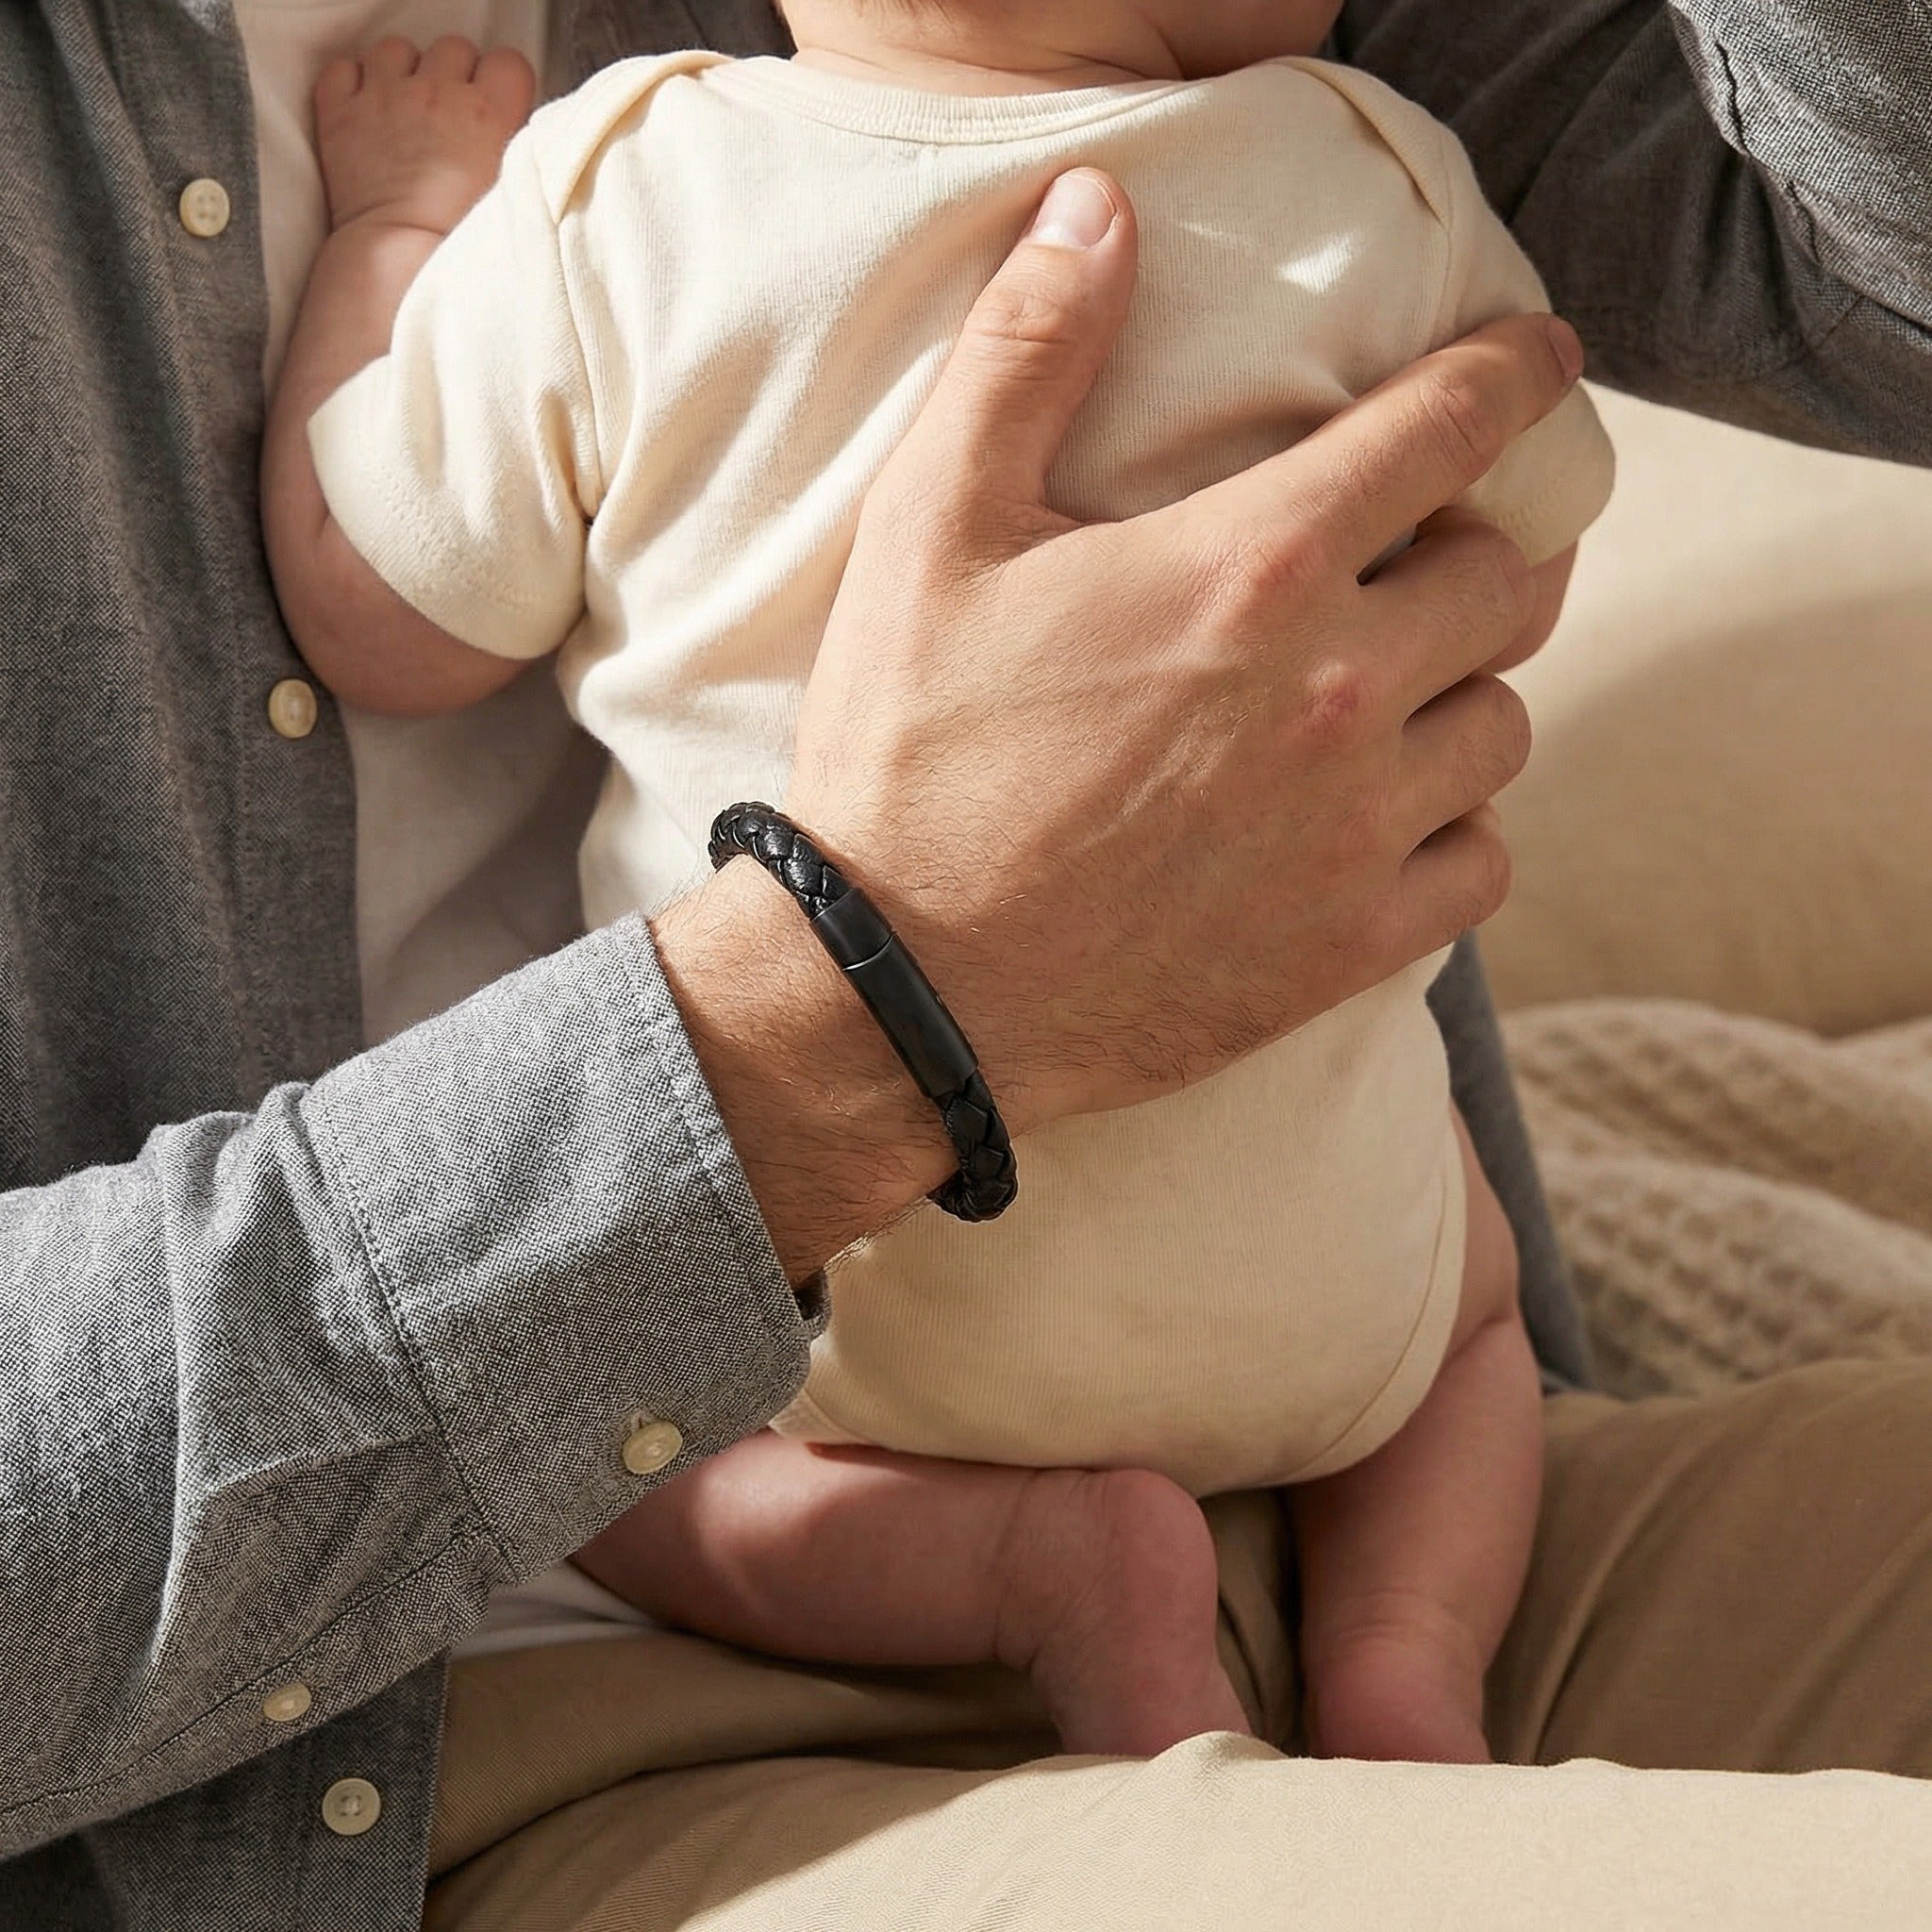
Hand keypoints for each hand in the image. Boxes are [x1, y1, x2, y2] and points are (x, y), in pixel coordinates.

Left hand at [313, 36, 534, 236]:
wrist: (403, 261)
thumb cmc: (464, 240)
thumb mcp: (515, 192)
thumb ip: (520, 148)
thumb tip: (516, 130)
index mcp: (488, 110)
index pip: (507, 61)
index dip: (503, 83)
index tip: (498, 107)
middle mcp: (437, 91)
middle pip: (454, 48)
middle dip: (454, 75)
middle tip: (453, 116)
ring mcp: (385, 96)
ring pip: (397, 49)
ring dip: (403, 72)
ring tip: (407, 109)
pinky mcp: (341, 112)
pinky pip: (344, 68)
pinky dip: (353, 82)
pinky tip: (367, 109)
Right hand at [783, 170, 1577, 1132]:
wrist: (904, 987)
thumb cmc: (911, 755)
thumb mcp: (931, 531)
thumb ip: (1024, 358)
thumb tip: (1094, 210)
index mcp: (1255, 566)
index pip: (1450, 430)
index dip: (1511, 377)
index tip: (1537, 362)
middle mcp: (1342, 691)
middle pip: (1510, 580)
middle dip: (1487, 541)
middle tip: (1440, 546)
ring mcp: (1358, 829)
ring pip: (1504, 725)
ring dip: (1468, 689)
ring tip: (1400, 690)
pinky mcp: (1350, 944)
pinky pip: (1484, 863)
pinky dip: (1458, 829)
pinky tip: (1390, 820)